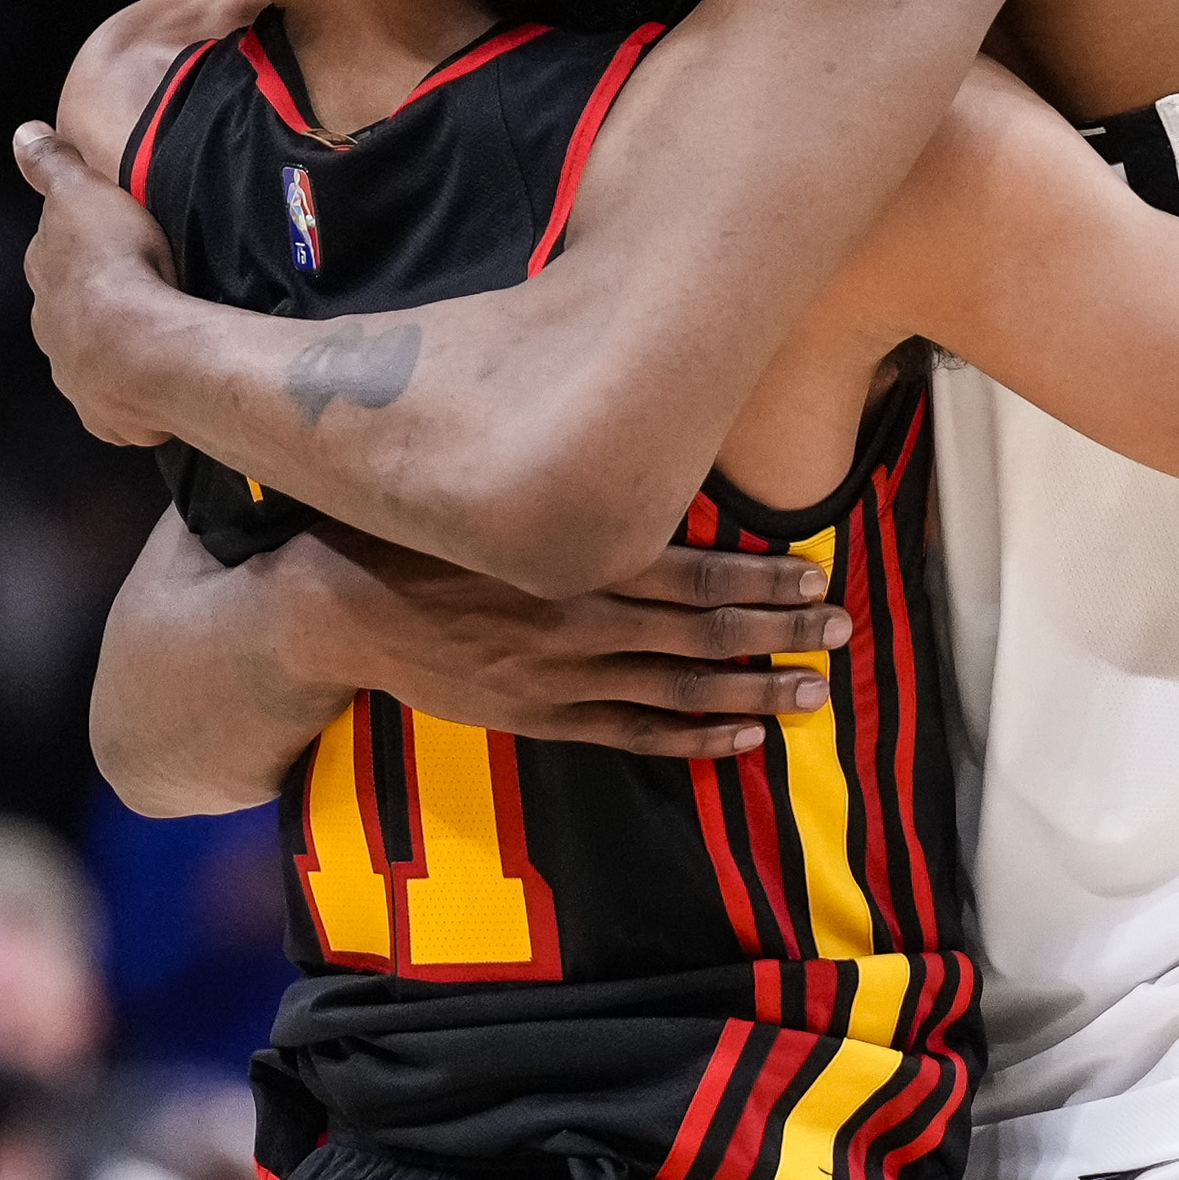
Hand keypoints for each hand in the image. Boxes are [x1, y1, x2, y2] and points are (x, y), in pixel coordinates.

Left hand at [14, 121, 183, 446]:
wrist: (144, 348)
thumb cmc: (116, 264)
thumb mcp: (84, 192)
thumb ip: (53, 164)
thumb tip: (22, 134)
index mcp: (45, 275)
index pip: (52, 255)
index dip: (77, 246)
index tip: (104, 241)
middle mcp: (50, 329)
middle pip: (68, 312)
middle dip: (93, 305)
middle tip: (136, 292)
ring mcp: (75, 377)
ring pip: (90, 361)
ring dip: (114, 352)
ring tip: (154, 342)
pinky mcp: (104, 416)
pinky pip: (117, 407)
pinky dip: (132, 400)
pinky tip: (155, 392)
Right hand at [291, 528, 854, 756]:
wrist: (338, 610)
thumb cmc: (421, 533)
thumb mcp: (499, 490)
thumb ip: (570, 484)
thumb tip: (641, 440)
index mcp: (574, 555)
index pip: (693, 569)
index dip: (760, 577)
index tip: (814, 576)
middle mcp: (579, 616)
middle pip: (703, 629)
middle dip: (780, 632)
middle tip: (841, 632)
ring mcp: (561, 675)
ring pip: (680, 688)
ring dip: (754, 691)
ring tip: (813, 694)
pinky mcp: (539, 717)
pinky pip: (632, 733)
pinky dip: (692, 739)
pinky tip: (743, 739)